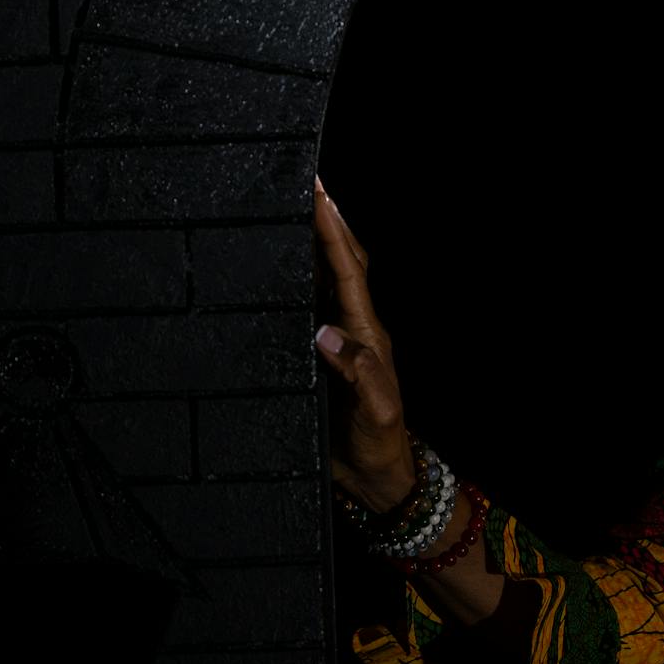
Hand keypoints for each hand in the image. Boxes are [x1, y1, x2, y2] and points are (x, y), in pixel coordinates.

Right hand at [313, 175, 417, 511]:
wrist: (379, 480)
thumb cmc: (381, 446)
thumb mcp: (376, 413)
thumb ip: (358, 375)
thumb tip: (326, 334)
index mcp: (368, 335)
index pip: (349, 273)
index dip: (333, 233)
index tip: (319, 195)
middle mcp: (354, 330)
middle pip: (342, 264)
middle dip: (327, 221)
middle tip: (309, 183)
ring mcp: (339, 342)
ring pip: (327, 281)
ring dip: (315, 244)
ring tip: (298, 208)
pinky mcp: (321, 359)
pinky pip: (311, 308)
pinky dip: (299, 281)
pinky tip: (282, 269)